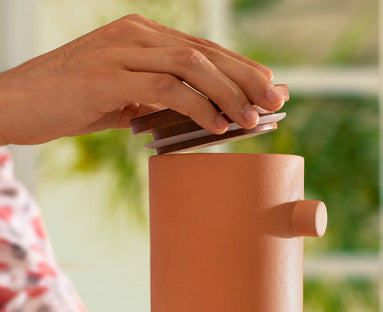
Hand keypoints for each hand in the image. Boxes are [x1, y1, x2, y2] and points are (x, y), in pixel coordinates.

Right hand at [0, 14, 286, 144]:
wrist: (16, 103)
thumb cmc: (72, 102)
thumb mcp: (125, 99)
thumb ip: (159, 100)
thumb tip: (201, 117)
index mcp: (143, 37)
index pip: (204, 49)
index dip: (241, 68)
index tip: (271, 89)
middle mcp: (136, 35)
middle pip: (205, 52)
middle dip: (246, 77)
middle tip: (277, 100)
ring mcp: (120, 51)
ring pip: (190, 65)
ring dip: (227, 93)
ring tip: (253, 119)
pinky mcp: (106, 76)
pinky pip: (164, 88)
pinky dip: (196, 106)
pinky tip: (217, 125)